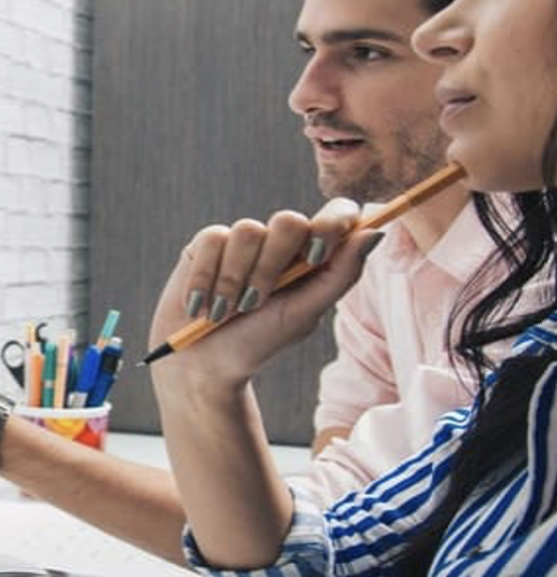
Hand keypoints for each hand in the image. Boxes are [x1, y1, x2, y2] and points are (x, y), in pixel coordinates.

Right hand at [148, 198, 380, 388]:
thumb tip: (375, 231)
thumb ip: (341, 274)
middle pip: (288, 221)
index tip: (315, 256)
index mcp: (313, 256)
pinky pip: (213, 239)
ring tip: (224, 312)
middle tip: (255, 304)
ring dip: (234, 281)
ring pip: (247, 231)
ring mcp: (243, 241)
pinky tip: (201, 304)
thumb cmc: (259, 342)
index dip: (330, 223)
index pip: (336, 214)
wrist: (204, 363)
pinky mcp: (207, 244)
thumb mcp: (305, 314)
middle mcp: (280, 242)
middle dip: (270, 267)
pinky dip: (206, 278)